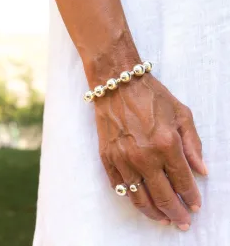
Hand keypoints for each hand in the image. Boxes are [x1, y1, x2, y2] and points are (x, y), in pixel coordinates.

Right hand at [95, 73, 207, 230]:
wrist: (118, 85)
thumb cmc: (151, 96)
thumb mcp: (181, 113)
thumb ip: (194, 144)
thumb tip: (201, 170)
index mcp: (166, 144)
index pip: (183, 182)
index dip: (191, 198)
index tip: (194, 206)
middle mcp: (144, 156)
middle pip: (163, 196)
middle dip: (175, 213)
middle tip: (182, 222)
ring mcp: (123, 158)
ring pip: (139, 197)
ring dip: (153, 212)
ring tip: (162, 218)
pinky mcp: (107, 157)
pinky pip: (118, 186)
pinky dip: (130, 197)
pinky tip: (139, 200)